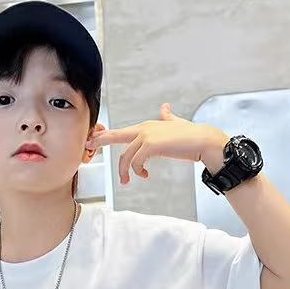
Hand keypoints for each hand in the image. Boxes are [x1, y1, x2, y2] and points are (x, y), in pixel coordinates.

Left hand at [85, 102, 228, 184]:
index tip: (94, 140)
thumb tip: (165, 107)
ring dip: (124, 171)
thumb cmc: (190, 135)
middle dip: (100, 141)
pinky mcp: (151, 145)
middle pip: (115, 136)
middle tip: (87, 146)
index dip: (106, 136)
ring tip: (127, 181)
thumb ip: (168, 117)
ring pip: (126, 156)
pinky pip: (136, 162)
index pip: (121, 132)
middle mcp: (143, 129)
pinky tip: (144, 175)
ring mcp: (147, 136)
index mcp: (146, 126)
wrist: (202, 140)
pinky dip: (138, 171)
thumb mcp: (175, 124)